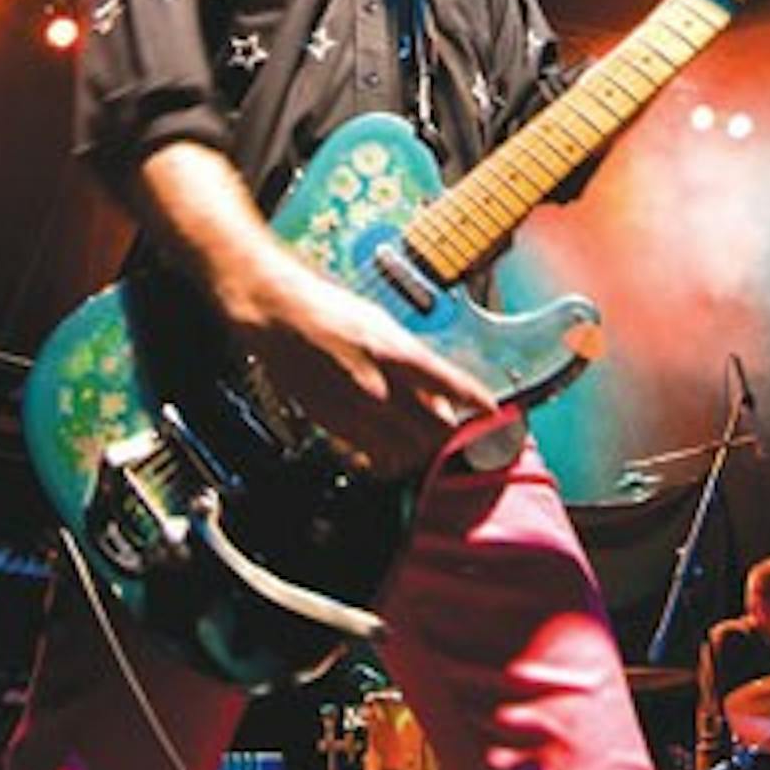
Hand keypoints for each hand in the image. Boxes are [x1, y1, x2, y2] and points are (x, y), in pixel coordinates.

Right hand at [224, 254, 497, 477]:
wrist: (277, 315)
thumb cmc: (329, 312)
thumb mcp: (381, 325)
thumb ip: (411, 361)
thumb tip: (439, 393)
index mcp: (395, 351)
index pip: (450, 385)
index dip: (477, 403)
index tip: (493, 412)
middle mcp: (379, 384)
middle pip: (435, 428)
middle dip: (452, 434)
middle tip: (460, 434)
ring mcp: (355, 408)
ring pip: (408, 449)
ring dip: (424, 450)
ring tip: (429, 444)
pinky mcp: (333, 424)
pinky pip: (374, 455)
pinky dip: (391, 457)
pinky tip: (395, 450)